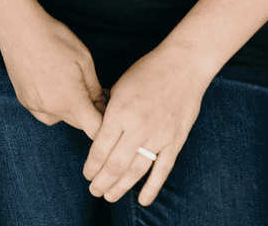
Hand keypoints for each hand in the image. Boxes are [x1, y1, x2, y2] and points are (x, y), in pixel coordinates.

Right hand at [0, 11, 105, 136]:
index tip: (104, 105)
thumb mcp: (84, 59)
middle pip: (78, 124)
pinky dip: (49, 104)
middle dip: (87, 110)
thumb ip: (94, 87)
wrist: (18, 27)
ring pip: (59, 118)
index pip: (96, 130)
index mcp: (73, 101)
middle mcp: (53, 109)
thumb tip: (98, 102)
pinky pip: (42, 111)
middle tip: (89, 88)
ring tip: (65, 86)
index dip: (105, 121)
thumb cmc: (54, 39)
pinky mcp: (23, 99)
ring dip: (67, 109)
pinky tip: (49, 85)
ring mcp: (35, 105)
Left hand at [83, 42, 210, 204]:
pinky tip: (143, 199)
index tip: (86, 173)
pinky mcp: (175, 141)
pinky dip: (153, 187)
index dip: (92, 164)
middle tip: (94, 191)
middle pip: (116, 163)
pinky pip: (163, 169)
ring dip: (122, 186)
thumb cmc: (145, 72)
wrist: (181, 67)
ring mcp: (159, 136)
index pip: (100, 147)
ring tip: (110, 196)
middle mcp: (138, 127)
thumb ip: (108, 110)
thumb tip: (98, 128)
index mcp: (119, 112)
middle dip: (103, 180)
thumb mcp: (118, 86)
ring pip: (137, 170)